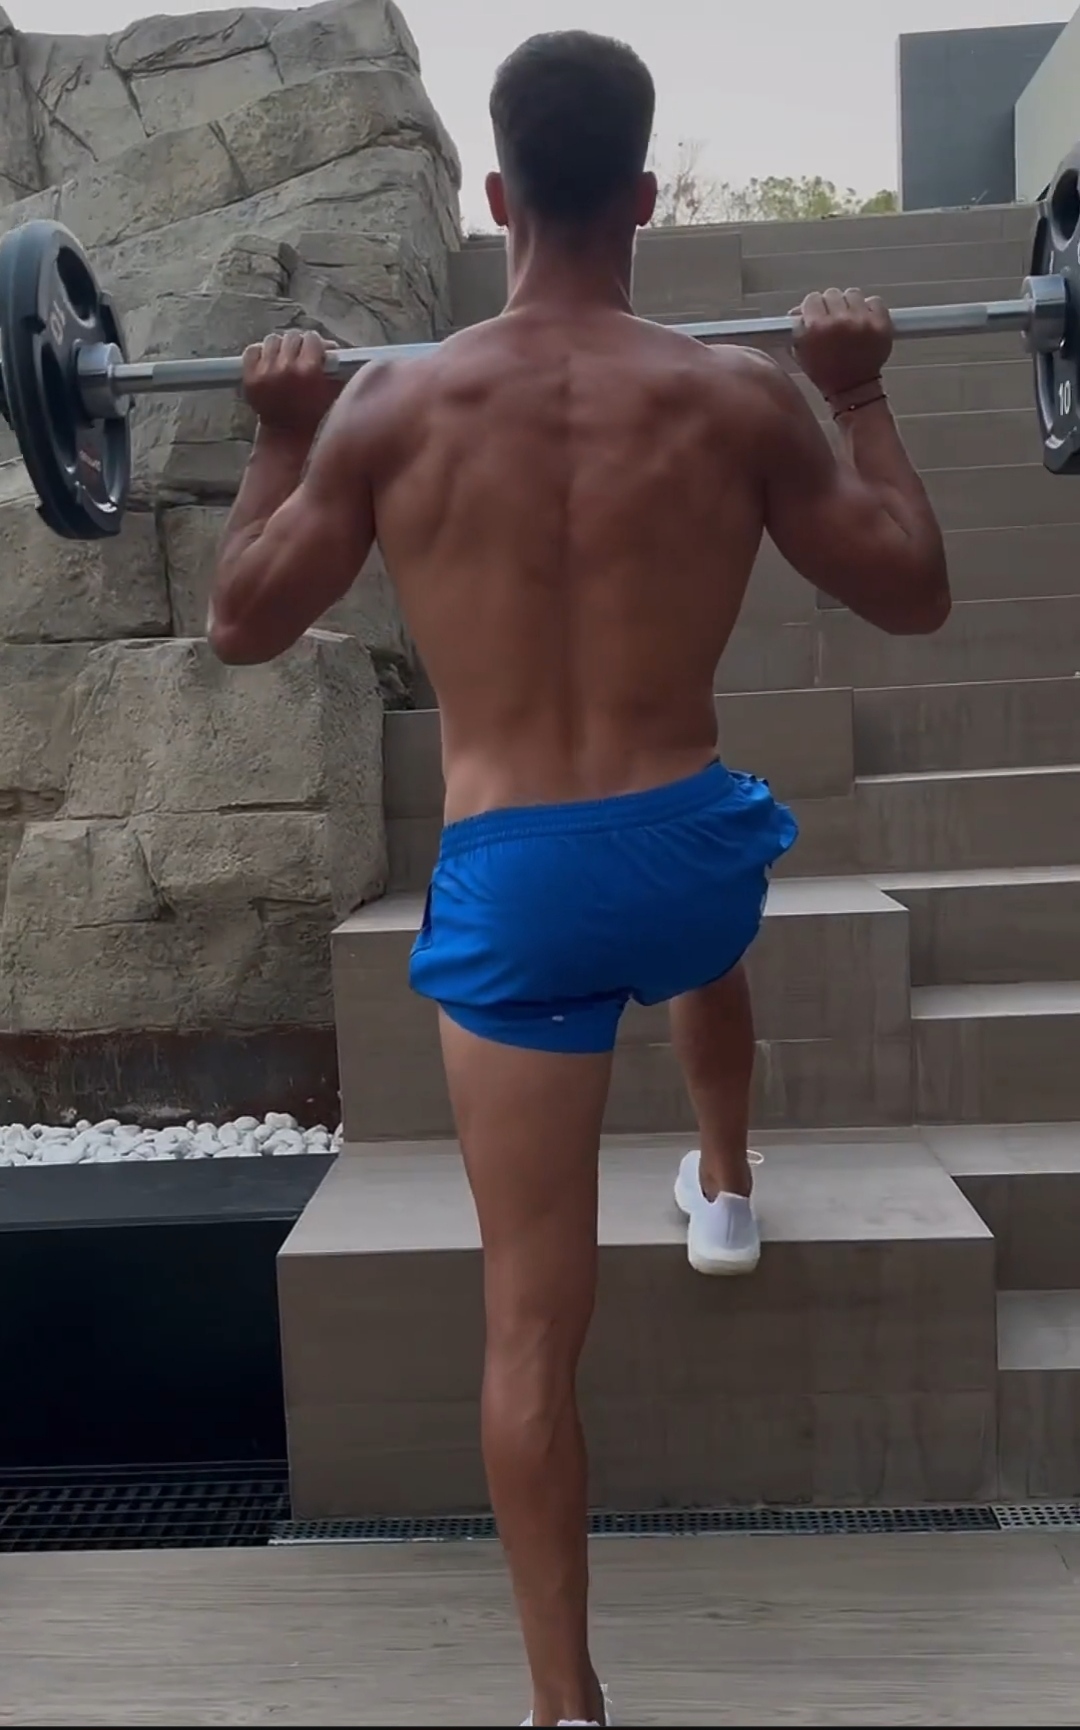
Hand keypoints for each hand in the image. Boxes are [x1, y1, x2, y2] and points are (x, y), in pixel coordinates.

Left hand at [240, 329, 342, 443]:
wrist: (287, 436)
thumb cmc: (313, 415)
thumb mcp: (333, 392)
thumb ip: (335, 367)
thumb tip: (331, 346)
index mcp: (308, 370)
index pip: (311, 338)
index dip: (314, 345)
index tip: (315, 351)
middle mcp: (285, 368)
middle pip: (292, 337)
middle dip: (298, 346)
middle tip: (299, 356)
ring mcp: (264, 372)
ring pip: (272, 340)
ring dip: (279, 348)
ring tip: (283, 360)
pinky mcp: (249, 377)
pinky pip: (253, 350)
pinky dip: (260, 353)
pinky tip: (268, 364)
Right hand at [790, 288, 892, 400]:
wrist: (854, 388)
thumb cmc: (824, 372)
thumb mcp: (801, 352)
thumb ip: (797, 327)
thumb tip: (799, 309)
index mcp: (817, 327)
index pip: (812, 299)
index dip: (813, 308)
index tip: (816, 316)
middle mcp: (840, 319)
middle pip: (832, 293)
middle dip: (831, 306)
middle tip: (833, 320)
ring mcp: (863, 320)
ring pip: (853, 294)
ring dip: (850, 305)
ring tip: (850, 320)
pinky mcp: (882, 322)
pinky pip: (874, 301)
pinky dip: (869, 309)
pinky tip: (864, 321)